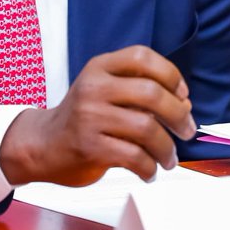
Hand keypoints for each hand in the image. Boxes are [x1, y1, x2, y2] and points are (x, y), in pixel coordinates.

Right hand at [0, 45, 195, 186]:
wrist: (42, 145)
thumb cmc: (82, 118)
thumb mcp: (104, 92)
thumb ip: (140, 92)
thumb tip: (185, 105)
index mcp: (99, 67)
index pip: (142, 57)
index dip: (170, 74)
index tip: (183, 95)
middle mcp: (94, 87)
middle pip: (152, 93)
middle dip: (178, 115)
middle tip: (187, 131)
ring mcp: (90, 116)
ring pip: (147, 128)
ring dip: (167, 148)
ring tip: (169, 158)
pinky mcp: (90, 146)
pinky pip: (134, 156)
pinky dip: (149, 167)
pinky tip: (149, 171)